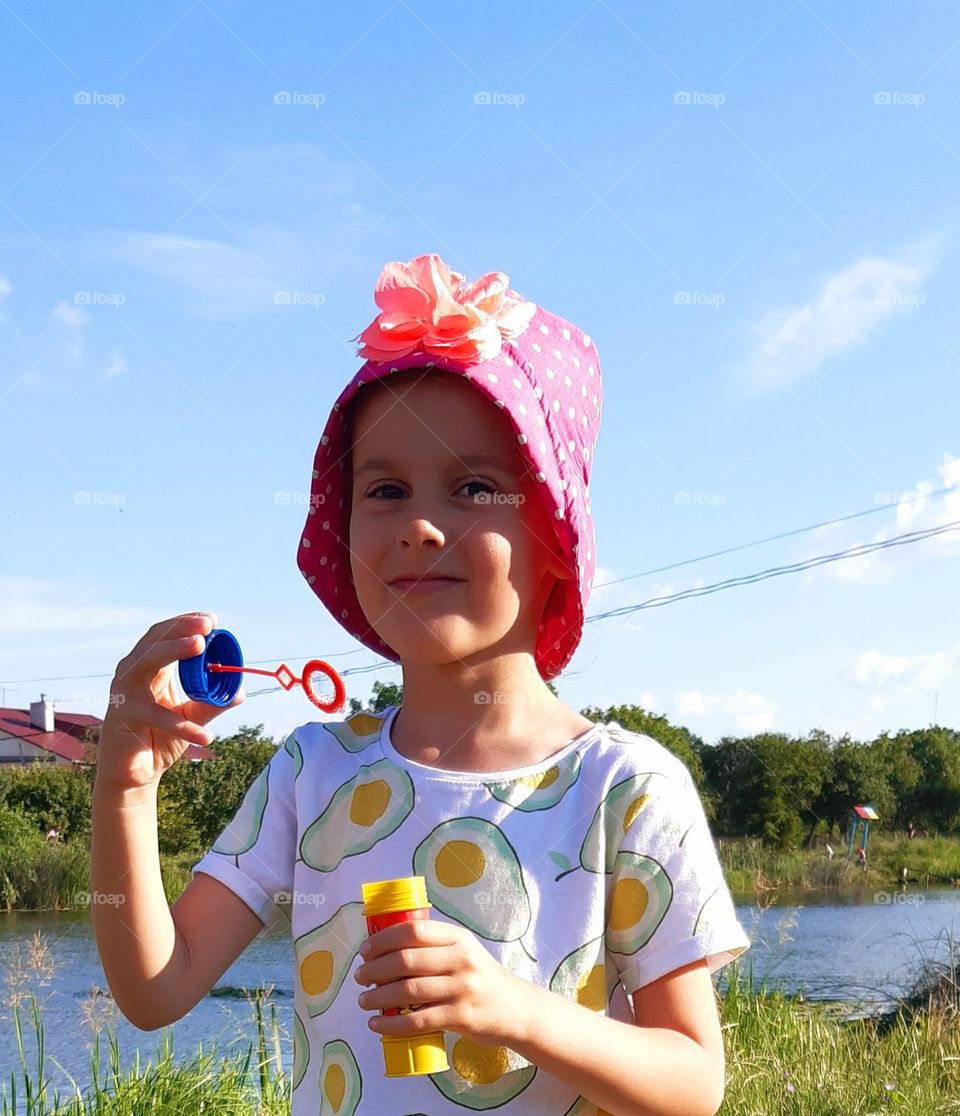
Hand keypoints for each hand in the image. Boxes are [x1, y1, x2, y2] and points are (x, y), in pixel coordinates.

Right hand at [97, 611, 244, 792]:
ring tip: (200, 646)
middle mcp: (133, 673)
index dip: (186, 623)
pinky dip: (182, 725)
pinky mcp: (123, 716)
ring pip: (148, 663)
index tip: (211, 619)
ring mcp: (124, 692)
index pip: (164, 635)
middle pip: (155, 640)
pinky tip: (206, 736)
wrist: (134, 773)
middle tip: (207, 625)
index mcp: (149, 667)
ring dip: (175, 651)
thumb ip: (213, 702)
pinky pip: (157, 716)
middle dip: (181, 628)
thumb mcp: (192, 717)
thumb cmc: (160, 738)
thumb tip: (240, 692)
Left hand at [353, 918, 531, 1047]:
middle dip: (375, 968)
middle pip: (406, 959)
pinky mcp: (460, 1018)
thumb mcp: (465, 951)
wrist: (516, 1009)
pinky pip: (418, 1021)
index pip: (414, 930)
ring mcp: (461, 989)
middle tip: (360, 976)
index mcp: (458, 938)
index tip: (365, 949)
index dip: (384, 938)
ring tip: (363, 999)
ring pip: (408, 990)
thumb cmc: (481, 978)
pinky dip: (392, 1024)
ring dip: (378, 996)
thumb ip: (435, 946)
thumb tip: (385, 948)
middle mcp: (461, 959)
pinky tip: (377, 1024)